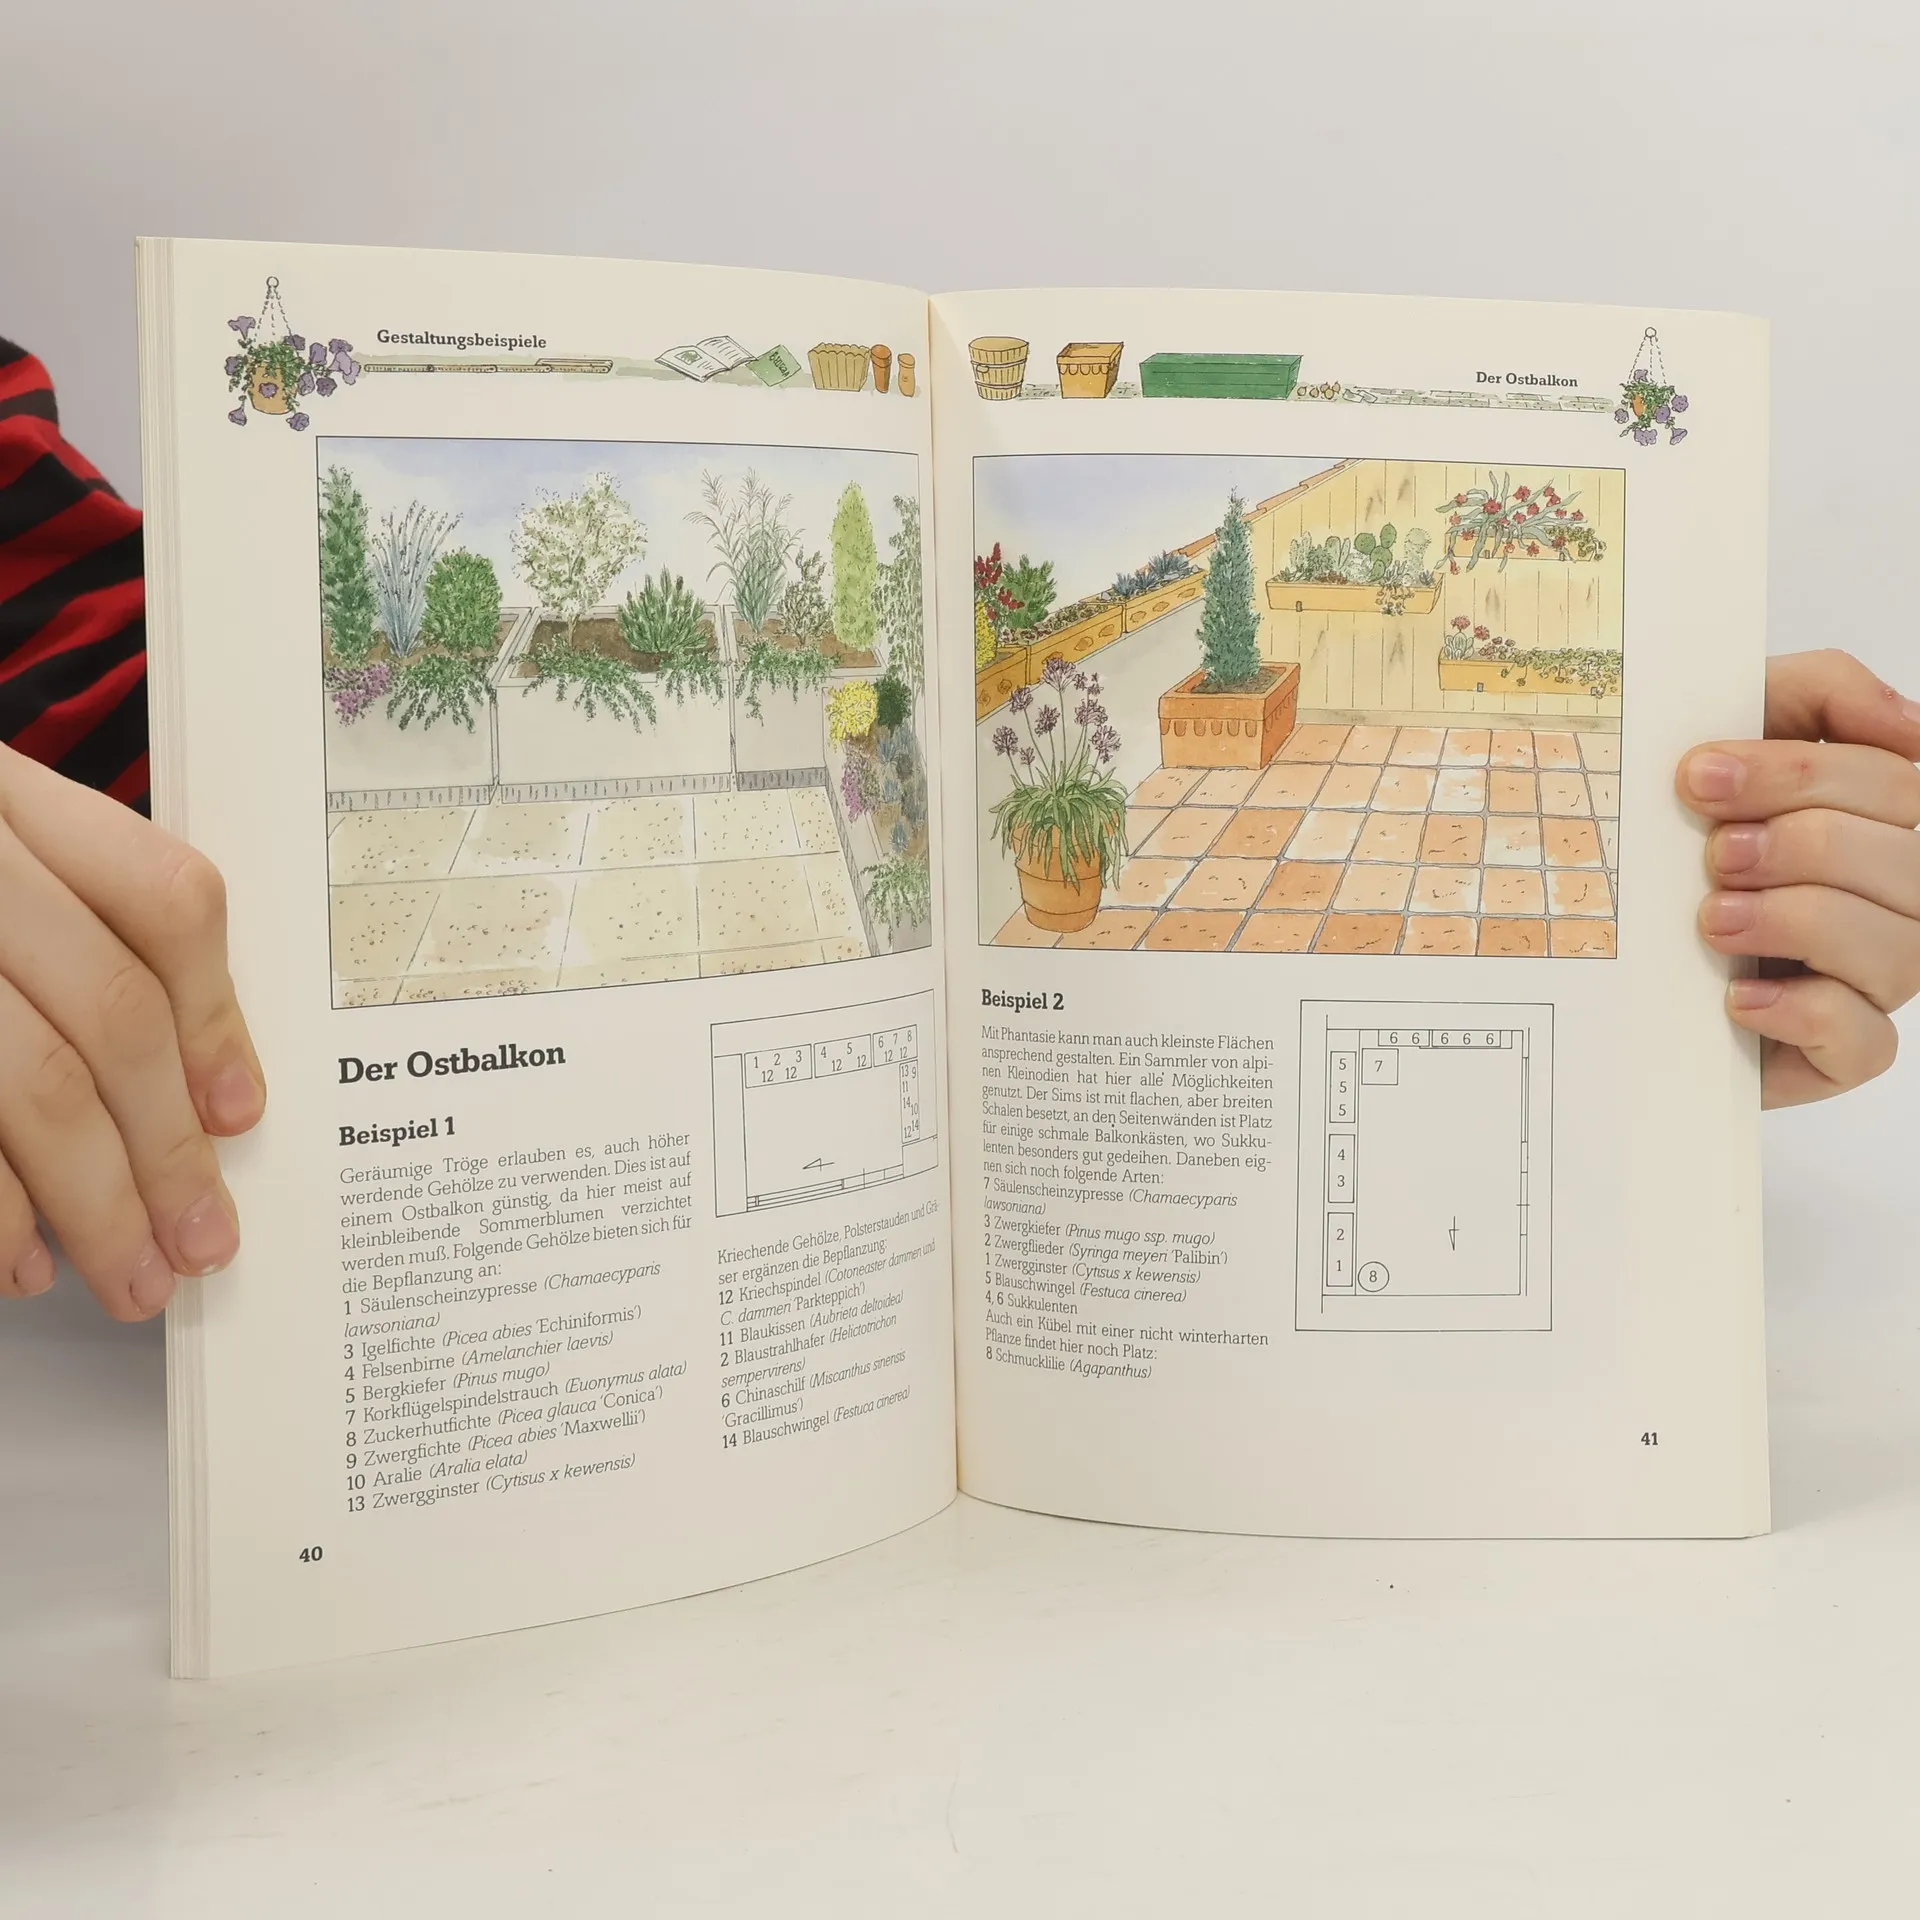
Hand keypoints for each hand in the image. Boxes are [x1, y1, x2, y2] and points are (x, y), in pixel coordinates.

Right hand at [0, 746, 264, 1317]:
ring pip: (38, 1086)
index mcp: (7, 800)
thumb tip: (190, 1088)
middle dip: (167, 1151)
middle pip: (110, 1014)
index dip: (216, 1020)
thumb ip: (69, 938)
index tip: (237, 1114)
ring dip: (94, 1204)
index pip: (163, 901)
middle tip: (199, 1239)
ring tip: (128, 1273)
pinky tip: (17, 1258)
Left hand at [1678, 649, 1919, 1106]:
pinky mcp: (1841, 1050)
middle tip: (1714, 852)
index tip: (1700, 776)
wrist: (1612, 941)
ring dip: (1799, 923)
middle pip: (1909, 862)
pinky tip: (1739, 999)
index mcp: (1887, 815)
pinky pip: (1865, 1041)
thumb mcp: (1738, 730)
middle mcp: (1900, 894)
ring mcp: (1877, 975)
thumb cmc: (1683, 829)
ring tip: (1713, 919)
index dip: (1800, 775)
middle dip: (1804, 846)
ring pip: (1900, 950)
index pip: (1893, 782)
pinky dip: (1805, 1014)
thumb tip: (1905, 723)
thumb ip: (1822, 693)